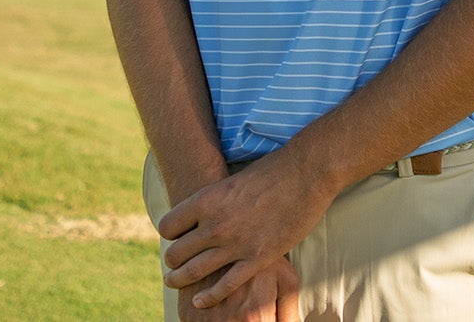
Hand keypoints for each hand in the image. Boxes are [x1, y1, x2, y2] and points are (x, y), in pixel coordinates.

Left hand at [159, 150, 332, 311]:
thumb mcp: (232, 181)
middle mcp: (215, 224)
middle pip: (176, 252)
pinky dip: (209, 297)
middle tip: (174, 264)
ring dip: (180, 279)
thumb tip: (203, 211)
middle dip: (172, 260)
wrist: (306, 174)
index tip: (176, 237)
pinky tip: (199, 301)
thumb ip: (215, 200)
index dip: (170, 233)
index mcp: (206, 200)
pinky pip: (225, 285)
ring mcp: (236, 243)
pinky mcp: (257, 258)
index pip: (168, 226)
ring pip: (194, 271)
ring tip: (175, 282)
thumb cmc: (271, 171)